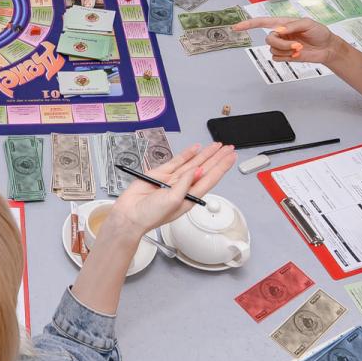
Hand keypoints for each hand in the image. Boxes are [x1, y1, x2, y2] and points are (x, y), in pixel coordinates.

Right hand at [100, 143, 238, 237]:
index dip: (221, 167)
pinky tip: (196, 148)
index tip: (231, 157)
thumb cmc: (151, 215)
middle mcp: (184, 187)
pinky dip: (187, 154)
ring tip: (216, 145)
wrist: (130, 214)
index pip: (211, 178)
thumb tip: (197, 171)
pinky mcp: (161, 174)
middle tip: (228, 148)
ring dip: (205, 154)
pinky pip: (177, 162)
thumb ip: (185, 184)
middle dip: (217, 158)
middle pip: (205, 169)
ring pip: (193, 163)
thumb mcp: (173, 201)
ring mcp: (173, 179)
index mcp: (190, 197)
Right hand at [229, 15, 339, 65]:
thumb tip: (279, 30)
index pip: (262, 22)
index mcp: (283, 23)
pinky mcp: (285, 55)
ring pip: (273, 49)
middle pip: (269, 39)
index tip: (237, 27)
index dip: (248, 24)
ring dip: (287, 50)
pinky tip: (297, 54)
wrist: (327, 48)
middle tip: (297, 45)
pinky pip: (277, 58)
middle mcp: (281, 34)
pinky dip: (287, 57)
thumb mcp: (308, 23)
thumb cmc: (319, 32)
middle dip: (282, 44)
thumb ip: (292, 25)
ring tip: (300, 48)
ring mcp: (282, 45)